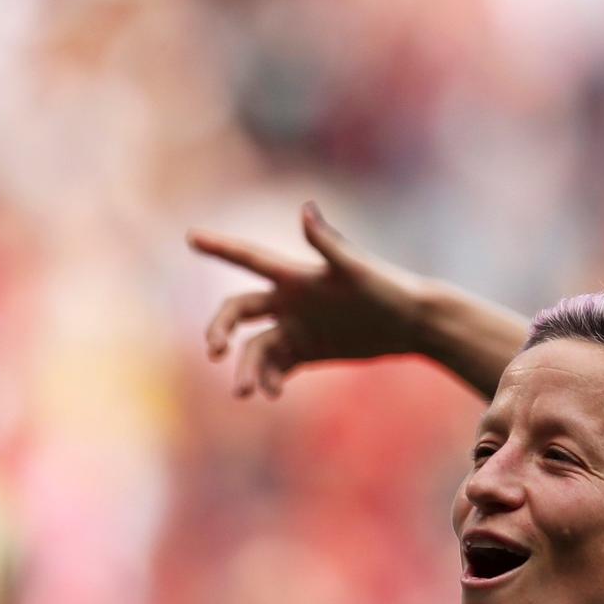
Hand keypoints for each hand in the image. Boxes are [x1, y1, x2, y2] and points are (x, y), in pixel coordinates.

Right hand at [191, 202, 437, 397]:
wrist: (413, 323)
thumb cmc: (388, 288)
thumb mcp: (357, 269)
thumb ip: (327, 242)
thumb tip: (305, 209)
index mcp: (295, 275)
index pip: (249, 258)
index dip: (220, 247)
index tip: (191, 236)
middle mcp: (289, 299)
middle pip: (238, 310)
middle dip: (221, 329)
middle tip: (216, 350)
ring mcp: (296, 327)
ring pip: (255, 347)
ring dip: (247, 368)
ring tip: (247, 392)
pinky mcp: (307, 351)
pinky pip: (276, 368)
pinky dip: (268, 380)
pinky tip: (272, 394)